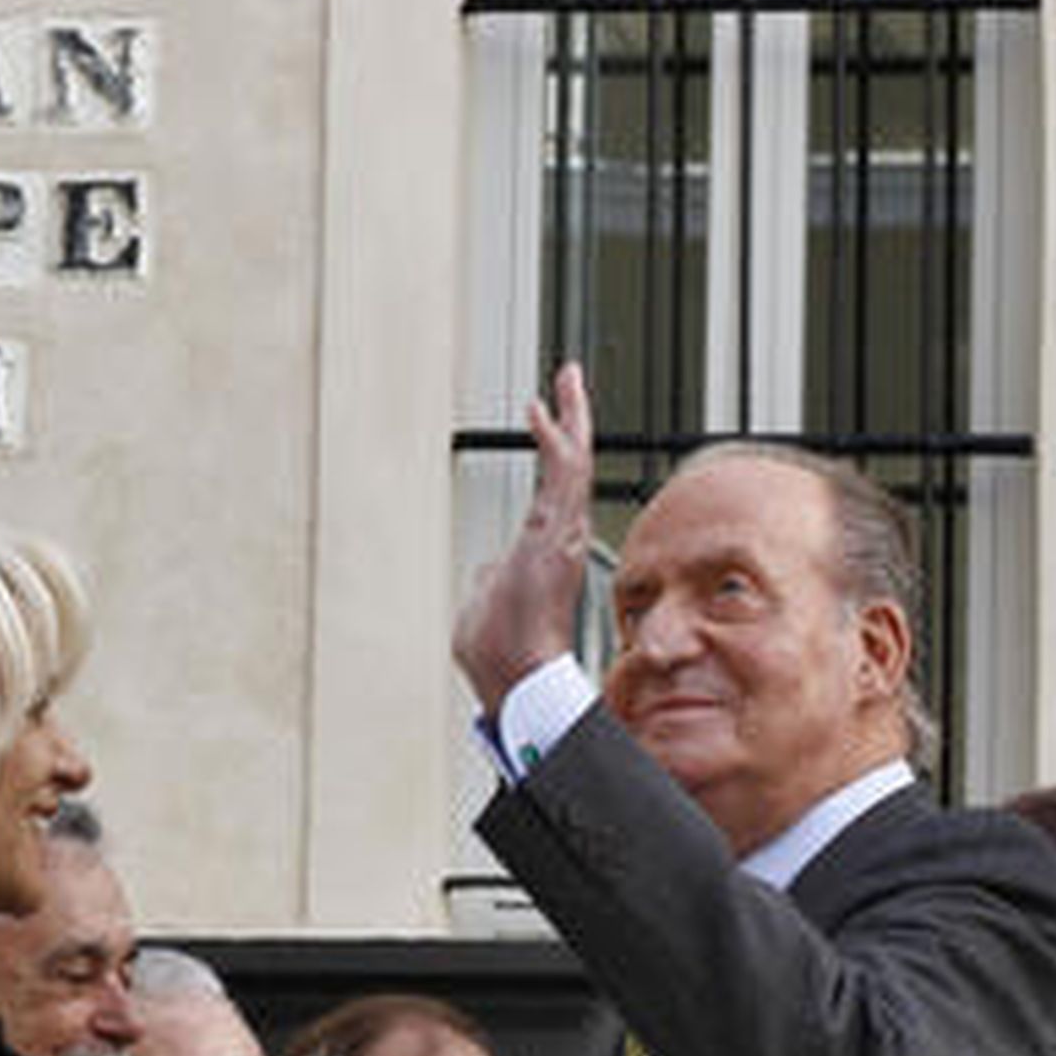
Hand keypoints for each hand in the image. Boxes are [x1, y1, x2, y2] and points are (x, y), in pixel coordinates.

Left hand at [452, 359, 593, 714]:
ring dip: (571, 416)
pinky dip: (560, 436)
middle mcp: (558, 536)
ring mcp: (560, 533)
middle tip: (569, 383)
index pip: (552, 489)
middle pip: (570, 466)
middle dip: (572, 420)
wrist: (518, 677)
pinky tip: (552, 405)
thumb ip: (487, 580)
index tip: (543, 417)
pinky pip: (564, 474)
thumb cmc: (502, 654)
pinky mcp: (557, 533)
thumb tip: (484, 569)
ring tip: (567, 379)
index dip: (552, 451)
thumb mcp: (483, 606)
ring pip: (571, 463)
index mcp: (543, 552)